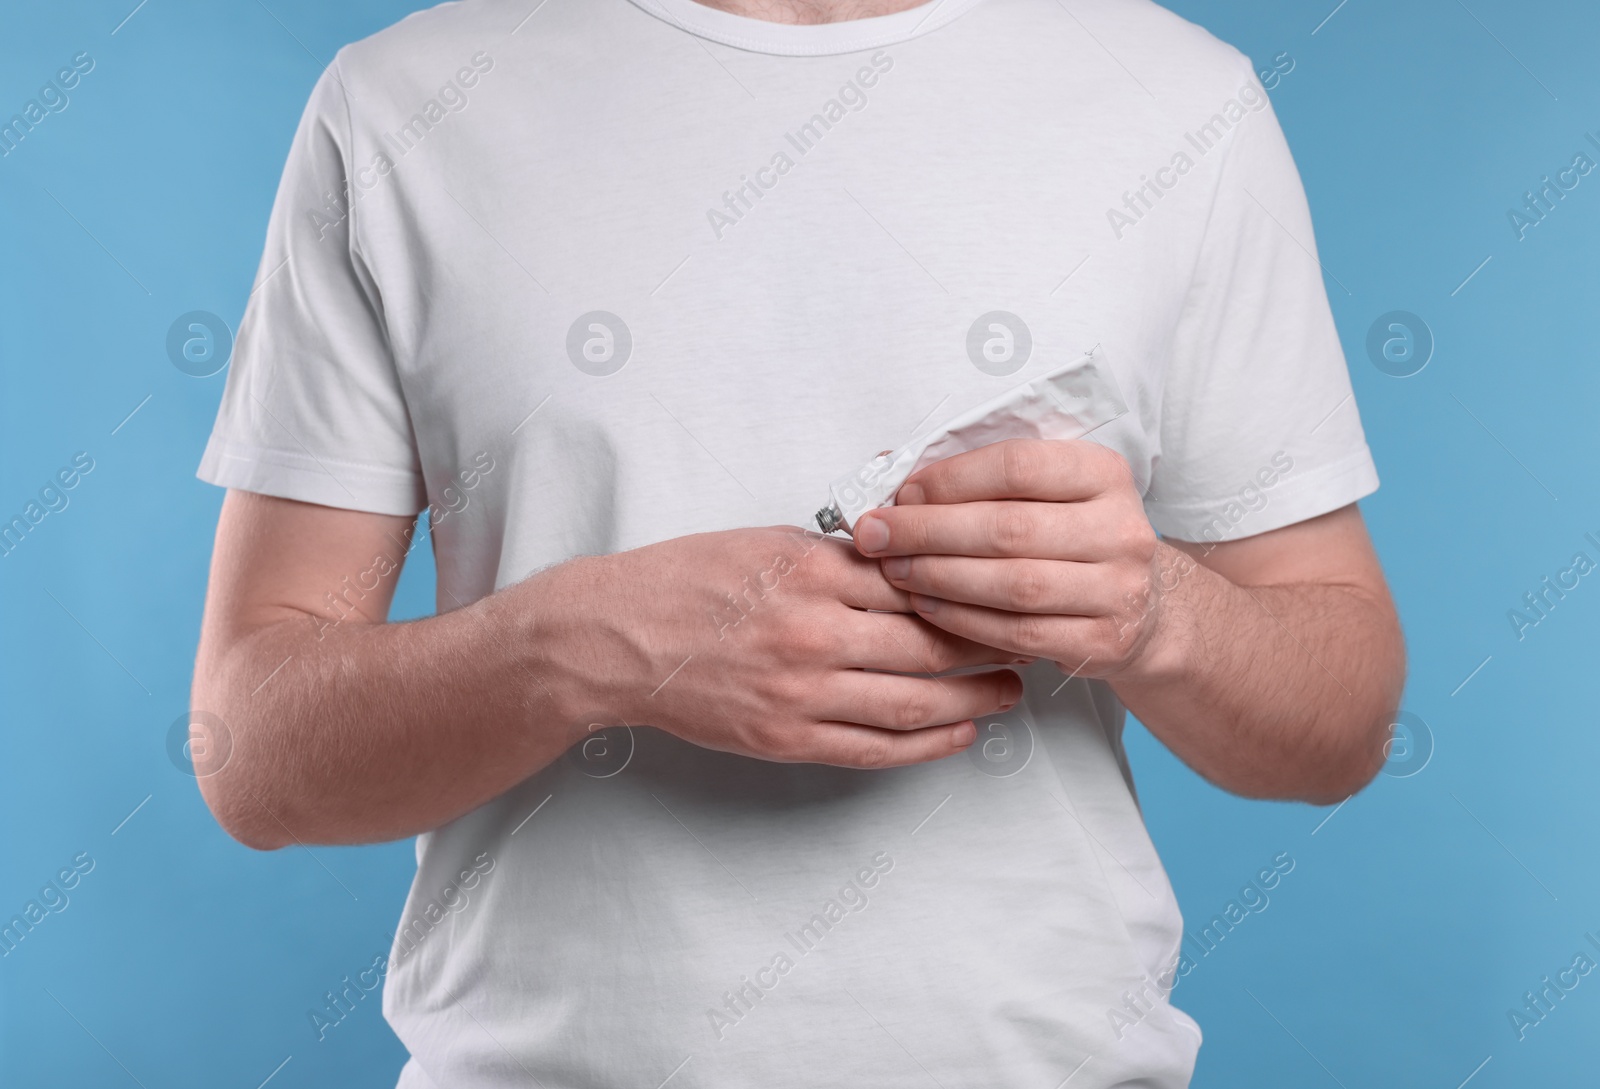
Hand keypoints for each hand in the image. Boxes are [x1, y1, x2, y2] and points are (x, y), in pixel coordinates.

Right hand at [544, 527, 1025, 767]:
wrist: (615, 640)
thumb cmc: (686, 581)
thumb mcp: (764, 542)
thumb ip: (838, 557)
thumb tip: (910, 564)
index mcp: (811, 571)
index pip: (918, 583)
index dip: (974, 591)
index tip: (1008, 590)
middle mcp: (813, 632)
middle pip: (929, 644)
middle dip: (990, 645)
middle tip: (1031, 642)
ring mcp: (801, 692)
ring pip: (914, 702)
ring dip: (974, 701)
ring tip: (1010, 693)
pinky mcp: (786, 737)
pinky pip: (875, 747)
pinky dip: (927, 745)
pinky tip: (960, 735)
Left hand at [850, 439, 1177, 677]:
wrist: (1141, 606)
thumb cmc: (1070, 539)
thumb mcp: (1045, 494)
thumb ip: (979, 478)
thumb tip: (890, 467)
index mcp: (1103, 472)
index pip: (1017, 466)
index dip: (951, 480)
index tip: (902, 493)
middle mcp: (1120, 528)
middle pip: (1009, 528)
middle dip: (929, 532)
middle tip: (877, 536)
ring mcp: (1119, 588)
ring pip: (1013, 584)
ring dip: (940, 577)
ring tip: (894, 571)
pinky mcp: (1105, 640)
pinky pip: (1019, 632)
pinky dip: (964, 620)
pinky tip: (926, 607)